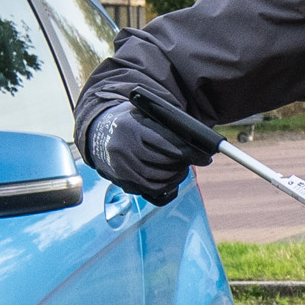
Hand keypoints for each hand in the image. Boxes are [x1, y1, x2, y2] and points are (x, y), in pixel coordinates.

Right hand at [87, 98, 211, 202]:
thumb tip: (197, 142)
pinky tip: (172, 178)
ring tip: (183, 168)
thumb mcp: (145, 116)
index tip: (206, 157)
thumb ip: (167, 126)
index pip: (169, 143)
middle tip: (195, 160)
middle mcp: (125, 148)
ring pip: (160, 178)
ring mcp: (122, 167)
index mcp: (132, 128)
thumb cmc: (130, 121)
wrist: (99, 131)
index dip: (191, 152)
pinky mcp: (122, 180)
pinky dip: (166, 185)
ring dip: (177, 175)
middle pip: (166, 162)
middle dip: (184, 162)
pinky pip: (150, 189)